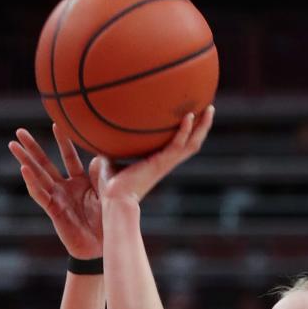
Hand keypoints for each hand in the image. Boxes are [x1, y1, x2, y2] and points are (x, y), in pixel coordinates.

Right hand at [9, 126, 102, 259]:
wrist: (104, 245)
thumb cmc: (108, 220)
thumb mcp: (108, 191)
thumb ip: (102, 173)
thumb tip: (98, 155)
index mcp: (80, 181)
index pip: (69, 157)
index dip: (62, 141)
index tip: (56, 124)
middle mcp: (65, 188)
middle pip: (45, 163)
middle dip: (32, 147)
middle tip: (19, 131)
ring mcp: (57, 198)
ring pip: (37, 175)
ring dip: (25, 159)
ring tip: (12, 145)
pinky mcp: (53, 210)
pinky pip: (40, 194)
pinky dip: (31, 182)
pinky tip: (23, 168)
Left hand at [95, 105, 213, 205]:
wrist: (114, 200)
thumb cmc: (110, 187)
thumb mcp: (108, 162)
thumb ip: (108, 148)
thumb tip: (97, 135)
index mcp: (158, 162)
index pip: (178, 146)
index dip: (187, 133)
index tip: (192, 117)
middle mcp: (166, 162)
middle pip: (192, 143)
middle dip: (202, 126)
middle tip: (209, 109)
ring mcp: (165, 163)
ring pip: (192, 144)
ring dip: (202, 127)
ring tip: (209, 109)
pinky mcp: (161, 163)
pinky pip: (177, 145)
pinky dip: (184, 131)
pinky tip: (189, 116)